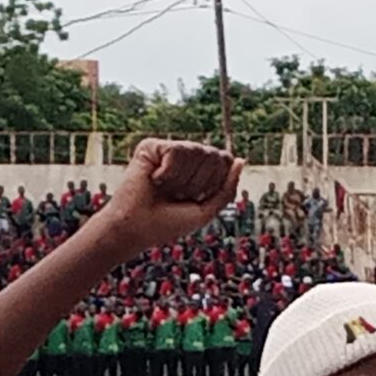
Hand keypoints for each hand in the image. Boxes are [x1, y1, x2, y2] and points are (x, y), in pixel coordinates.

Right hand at [94, 140, 243, 255]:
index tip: (197, 199)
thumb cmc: (168, 223)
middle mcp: (185, 157)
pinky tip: (154, 180)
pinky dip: (168, 173)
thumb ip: (226, 188)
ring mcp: (168, 150)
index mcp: (199, 170)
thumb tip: (240, 160)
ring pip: (196, 151)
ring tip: (165, 189)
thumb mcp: (206, 210)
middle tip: (178, 196)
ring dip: (182, 180)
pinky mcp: (151, 147)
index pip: (225, 160)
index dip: (216, 181)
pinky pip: (176, 151)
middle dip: (199, 183)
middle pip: (214, 155)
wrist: (135, 228)